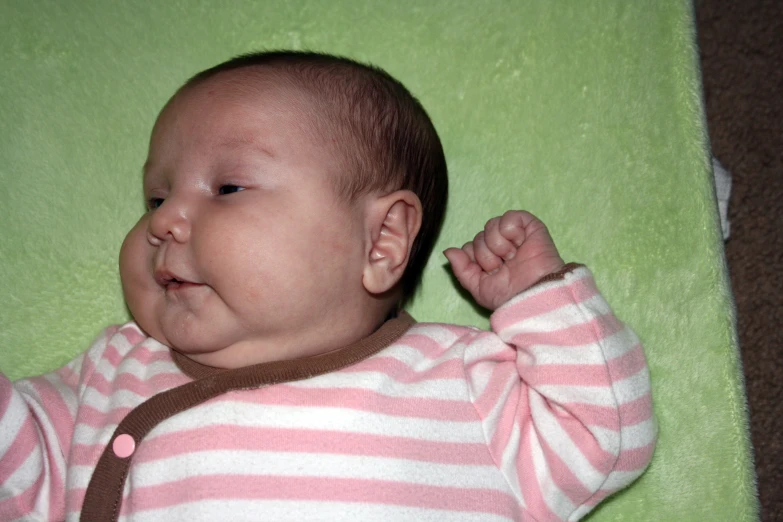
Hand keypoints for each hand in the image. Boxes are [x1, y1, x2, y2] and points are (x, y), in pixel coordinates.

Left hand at [444, 210, 564, 310]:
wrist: (533, 294)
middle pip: (478, 237)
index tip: (489, 274)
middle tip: (504, 267)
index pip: (468, 247)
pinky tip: (520, 244)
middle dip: (487, 256)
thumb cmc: (509, 297)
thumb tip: (448, 250)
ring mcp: (514, 235)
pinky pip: (509, 217)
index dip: (474, 260)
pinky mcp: (529, 226)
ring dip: (498, 245)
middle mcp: (500, 245)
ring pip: (490, 226)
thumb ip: (461, 269)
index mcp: (488, 259)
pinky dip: (510, 232)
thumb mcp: (478, 288)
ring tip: (512, 257)